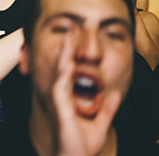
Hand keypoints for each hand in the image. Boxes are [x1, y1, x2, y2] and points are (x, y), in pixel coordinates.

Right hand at [52, 35, 120, 155]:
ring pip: (60, 74)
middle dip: (66, 50)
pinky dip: (63, 75)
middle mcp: (63, 98)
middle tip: (69, 33)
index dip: (71, 56)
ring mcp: (61, 103)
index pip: (70, 73)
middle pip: (63, 69)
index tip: (75, 41)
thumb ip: (107, 109)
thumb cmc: (81, 147)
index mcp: (70, 100)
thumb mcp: (100, 125)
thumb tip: (116, 94)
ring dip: (64, 57)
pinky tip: (66, 64)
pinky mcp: (60, 109)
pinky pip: (61, 88)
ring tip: (67, 42)